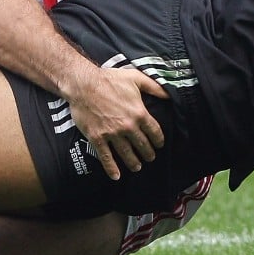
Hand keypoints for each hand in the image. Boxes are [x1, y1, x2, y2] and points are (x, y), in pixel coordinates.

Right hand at [65, 65, 169, 179]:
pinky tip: (116, 176)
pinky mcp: (97, 138)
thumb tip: (170, 94)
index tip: (159, 145)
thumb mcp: (136, 79)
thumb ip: (155, 87)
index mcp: (139, 113)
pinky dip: (111, 168)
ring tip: (137, 167)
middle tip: (150, 158)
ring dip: (134, 163)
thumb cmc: (110, 79)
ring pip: (127, 154)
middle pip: (142, 145)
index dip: (159, 141)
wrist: (83, 84)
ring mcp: (112, 134)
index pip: (155, 132)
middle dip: (148, 154)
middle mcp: (128, 126)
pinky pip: (106, 157)